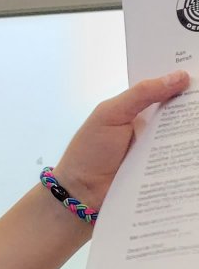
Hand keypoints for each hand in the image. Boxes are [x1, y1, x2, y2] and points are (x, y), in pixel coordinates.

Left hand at [50, 71, 190, 207]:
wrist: (82, 191)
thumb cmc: (90, 149)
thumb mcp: (111, 114)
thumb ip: (141, 94)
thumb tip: (179, 76)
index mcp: (140, 107)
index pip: (168, 88)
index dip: (185, 80)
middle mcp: (156, 126)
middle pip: (185, 112)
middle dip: (196, 105)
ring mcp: (163, 148)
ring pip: (190, 136)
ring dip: (197, 131)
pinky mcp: (167, 169)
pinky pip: (186, 160)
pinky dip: (194, 156)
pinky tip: (198, 152)